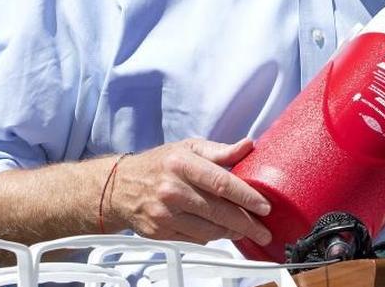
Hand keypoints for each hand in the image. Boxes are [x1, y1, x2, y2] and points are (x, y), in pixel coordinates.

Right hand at [107, 138, 271, 245]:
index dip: (246, 197)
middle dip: (247, 223)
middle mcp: (172, 190)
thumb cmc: (160, 165)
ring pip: (209, 229)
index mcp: (182, 164)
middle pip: (218, 211)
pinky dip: (211, 236)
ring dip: (231, 232)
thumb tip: (248, 146)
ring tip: (246, 230)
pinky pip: (195, 238)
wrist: (119, 187)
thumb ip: (220, 151)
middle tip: (264, 230)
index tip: (264, 206)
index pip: (221, 183)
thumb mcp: (188, 148)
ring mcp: (164, 214)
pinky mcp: (160, 232)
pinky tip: (220, 230)